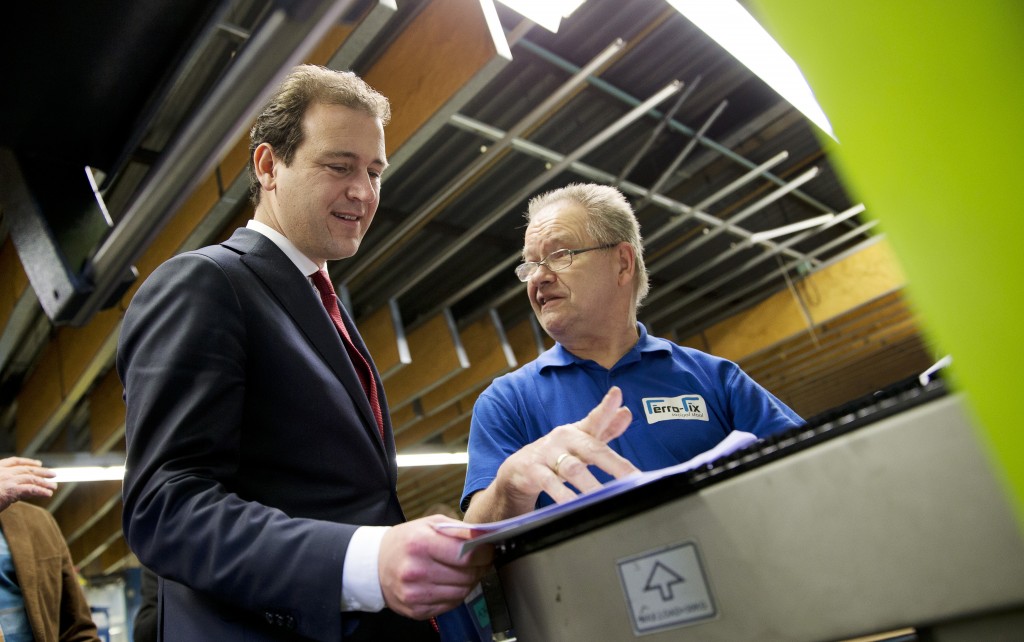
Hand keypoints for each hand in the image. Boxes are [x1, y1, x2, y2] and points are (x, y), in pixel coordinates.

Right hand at [0, 457, 56, 511]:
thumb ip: (6, 485)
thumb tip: (20, 491)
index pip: (15, 461)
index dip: (28, 462)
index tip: (38, 463)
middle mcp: (3, 472)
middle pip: (27, 469)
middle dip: (42, 471)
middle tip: (53, 474)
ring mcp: (7, 480)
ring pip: (31, 478)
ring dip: (44, 483)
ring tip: (53, 487)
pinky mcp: (11, 490)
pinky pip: (31, 489)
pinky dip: (41, 491)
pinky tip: (48, 494)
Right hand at [378, 515, 493, 619]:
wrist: (376, 564)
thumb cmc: (407, 541)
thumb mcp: (431, 524)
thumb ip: (460, 529)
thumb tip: (486, 536)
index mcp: (420, 544)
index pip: (467, 555)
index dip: (484, 553)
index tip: (488, 549)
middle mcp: (416, 571)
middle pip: (467, 575)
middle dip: (479, 567)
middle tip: (479, 560)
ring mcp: (415, 594)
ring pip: (462, 592)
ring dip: (469, 581)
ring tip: (462, 571)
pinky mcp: (416, 610)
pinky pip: (451, 605)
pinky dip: (456, 594)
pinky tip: (448, 582)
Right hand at [465, 386, 638, 522]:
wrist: (519, 468)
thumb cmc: (557, 454)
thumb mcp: (580, 441)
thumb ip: (605, 429)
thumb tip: (627, 413)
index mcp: (577, 432)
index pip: (595, 418)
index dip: (606, 407)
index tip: (617, 394)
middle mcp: (563, 439)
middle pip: (591, 448)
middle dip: (613, 464)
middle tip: (631, 477)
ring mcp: (547, 454)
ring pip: (571, 469)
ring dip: (589, 484)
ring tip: (604, 497)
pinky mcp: (533, 471)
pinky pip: (550, 484)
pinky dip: (562, 495)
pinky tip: (573, 505)